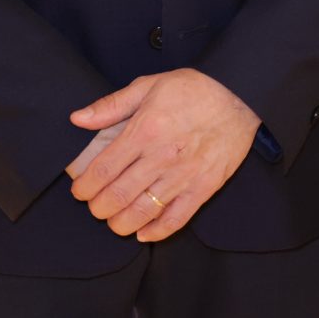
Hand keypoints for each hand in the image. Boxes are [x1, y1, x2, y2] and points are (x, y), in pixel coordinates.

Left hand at [66, 69, 260, 240]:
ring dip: (120, 223)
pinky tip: (143, 232)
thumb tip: (77, 118)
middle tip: (95, 205)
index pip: (103, 170)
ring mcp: (184, 175)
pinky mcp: (203, 187)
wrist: (241, 96)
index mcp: (145, 130)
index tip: (80, 190)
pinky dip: (155, 232)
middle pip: (117, 196)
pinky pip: (176, 220)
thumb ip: (112, 105)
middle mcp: (162, 157)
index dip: (84, 187)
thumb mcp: (150, 85)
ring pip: (142, 212)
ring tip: (114, 219)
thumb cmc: (194, 90)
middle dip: (98, 208)